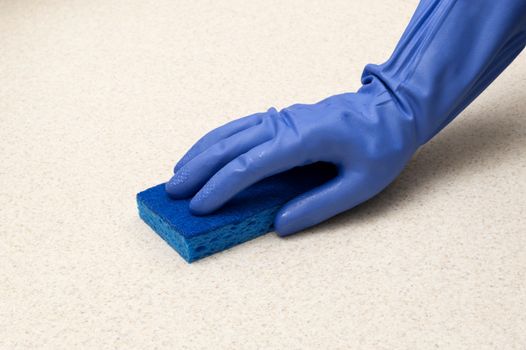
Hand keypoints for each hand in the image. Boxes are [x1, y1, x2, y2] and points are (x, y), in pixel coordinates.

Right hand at [166, 78, 417, 235]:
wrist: (392, 110)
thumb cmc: (382, 146)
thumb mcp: (360, 184)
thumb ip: (318, 206)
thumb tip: (279, 225)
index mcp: (304, 139)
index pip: (251, 164)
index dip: (222, 186)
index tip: (200, 206)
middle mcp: (286, 123)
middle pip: (231, 145)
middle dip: (199, 169)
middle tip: (173, 191)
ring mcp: (282, 116)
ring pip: (231, 131)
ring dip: (202, 151)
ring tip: (177, 171)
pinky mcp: (282, 117)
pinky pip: (242, 125)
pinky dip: (218, 138)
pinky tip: (205, 151)